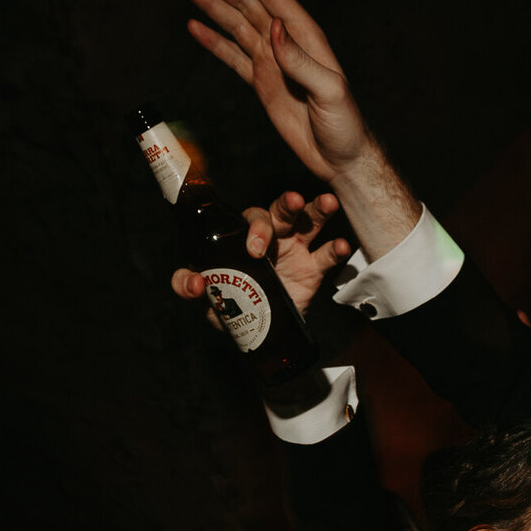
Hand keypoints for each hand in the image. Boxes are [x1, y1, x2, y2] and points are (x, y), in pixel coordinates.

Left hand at [172, 190, 349, 316]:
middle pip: (282, 212)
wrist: (260, 328)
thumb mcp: (208, 294)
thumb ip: (188, 285)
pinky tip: (342, 246)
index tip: (255, 251)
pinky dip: (336, 250)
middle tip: (294, 202)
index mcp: (247, 236)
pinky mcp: (314, 270)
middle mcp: (274, 237)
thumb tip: (193, 283)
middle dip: (289, 205)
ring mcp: (297, 250)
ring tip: (328, 204)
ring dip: (319, 211)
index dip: (256, 229)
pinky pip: (327, 256)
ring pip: (309, 223)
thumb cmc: (234, 301)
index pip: (252, 221)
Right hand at [176, 0, 373, 177]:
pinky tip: (194, 26)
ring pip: (233, 22)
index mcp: (303, 35)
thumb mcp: (331, 91)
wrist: (341, 159)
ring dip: (208, 2)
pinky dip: (213, 40)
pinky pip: (232, 55)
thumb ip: (301, 61)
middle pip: (243, 0)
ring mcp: (271, 61)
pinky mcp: (261, 82)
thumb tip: (274, 28)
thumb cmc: (346, 125)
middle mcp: (284, 42)